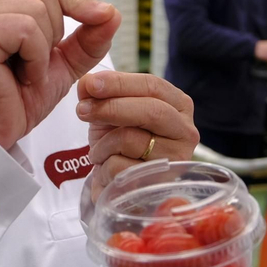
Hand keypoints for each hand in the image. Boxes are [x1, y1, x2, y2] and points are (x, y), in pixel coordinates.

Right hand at [0, 0, 120, 149]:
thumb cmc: (14, 102)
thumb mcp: (62, 65)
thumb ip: (88, 39)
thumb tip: (112, 12)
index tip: (99, 18)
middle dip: (56, 31)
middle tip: (36, 66)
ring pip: (37, 9)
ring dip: (43, 50)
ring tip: (25, 74)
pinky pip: (25, 28)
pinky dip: (34, 58)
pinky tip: (19, 78)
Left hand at [75, 72, 197, 188]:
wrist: (118, 181)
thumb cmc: (119, 141)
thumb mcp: (108, 110)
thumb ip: (99, 92)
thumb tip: (86, 83)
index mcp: (178, 105)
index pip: (152, 86)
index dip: (120, 83)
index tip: (91, 84)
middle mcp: (185, 131)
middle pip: (151, 111)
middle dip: (111, 108)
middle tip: (82, 110)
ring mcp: (175, 159)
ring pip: (131, 139)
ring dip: (103, 144)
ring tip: (99, 151)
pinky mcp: (157, 184)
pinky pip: (119, 167)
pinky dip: (103, 166)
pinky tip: (106, 170)